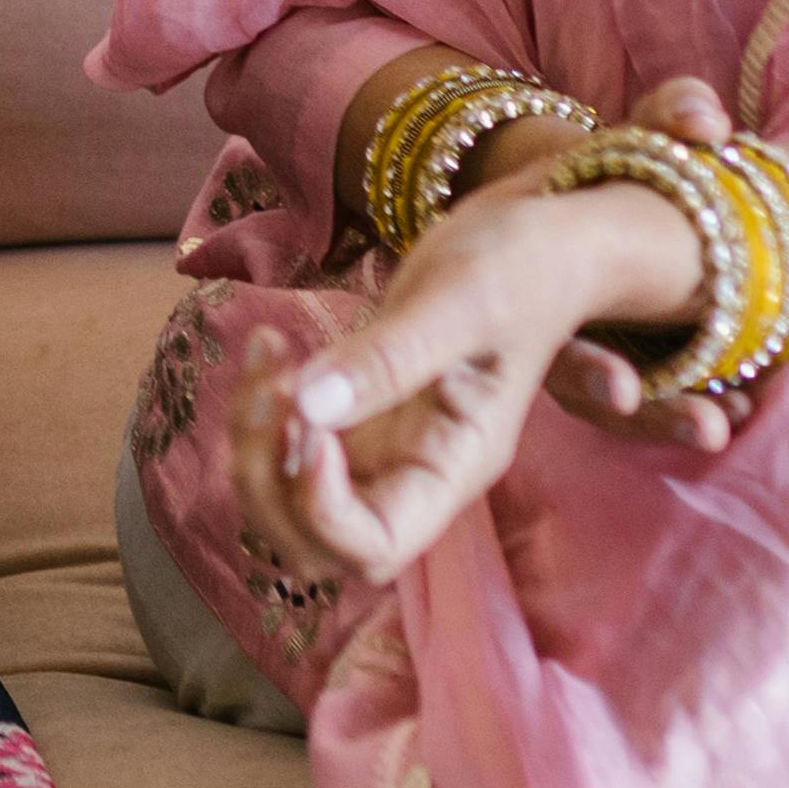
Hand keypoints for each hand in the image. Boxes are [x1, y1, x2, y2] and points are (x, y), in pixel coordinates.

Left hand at [226, 117, 713, 585]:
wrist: (534, 241)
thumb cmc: (523, 267)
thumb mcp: (465, 300)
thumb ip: (392, 356)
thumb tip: (309, 407)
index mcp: (455, 466)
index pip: (375, 545)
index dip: (321, 510)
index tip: (308, 426)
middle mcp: (413, 475)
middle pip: (314, 543)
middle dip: (269, 479)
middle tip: (275, 385)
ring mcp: (378, 450)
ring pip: (285, 499)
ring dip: (254, 440)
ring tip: (269, 353)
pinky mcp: (352, 416)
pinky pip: (282, 444)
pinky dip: (258, 406)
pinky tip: (270, 344)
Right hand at [524, 77, 749, 455]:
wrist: (569, 205)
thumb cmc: (595, 174)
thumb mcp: (620, 141)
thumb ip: (663, 117)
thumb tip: (708, 120)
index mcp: (526, 285)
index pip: (546, 340)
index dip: (587, 371)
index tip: (625, 392)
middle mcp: (545, 333)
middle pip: (587, 390)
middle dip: (649, 414)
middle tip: (709, 427)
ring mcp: (584, 356)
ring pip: (623, 405)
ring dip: (678, 417)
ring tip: (734, 424)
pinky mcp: (622, 368)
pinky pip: (654, 399)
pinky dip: (692, 405)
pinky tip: (745, 409)